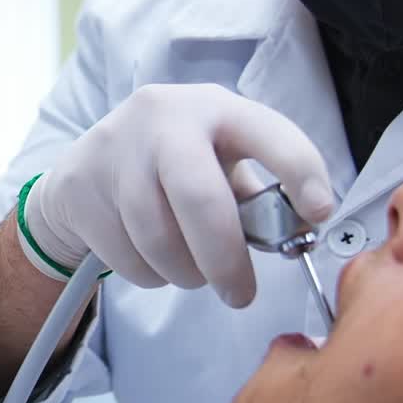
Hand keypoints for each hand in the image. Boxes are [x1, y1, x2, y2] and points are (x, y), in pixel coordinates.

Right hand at [24, 84, 333, 305]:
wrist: (86, 167)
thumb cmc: (175, 167)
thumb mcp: (219, 161)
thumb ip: (257, 196)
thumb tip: (295, 235)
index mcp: (213, 107)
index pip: (267, 132)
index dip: (298, 171)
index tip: (320, 213)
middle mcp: (163, 119)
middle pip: (199, 198)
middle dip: (225, 259)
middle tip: (241, 295)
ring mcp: (116, 150)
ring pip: (158, 239)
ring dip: (185, 273)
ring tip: (192, 272)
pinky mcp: (82, 187)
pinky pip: (127, 256)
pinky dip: (150, 274)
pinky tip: (153, 258)